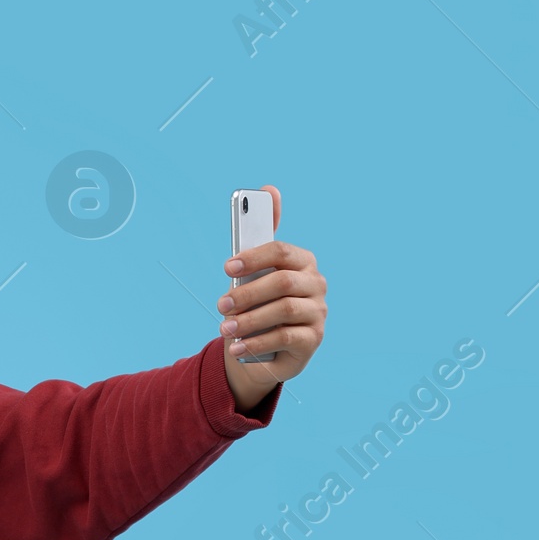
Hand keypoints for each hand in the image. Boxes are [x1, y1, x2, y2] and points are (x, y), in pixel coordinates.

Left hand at [218, 185, 326, 408]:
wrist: (266, 350)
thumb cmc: (259, 305)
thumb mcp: (254, 275)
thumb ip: (259, 239)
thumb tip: (270, 189)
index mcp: (302, 261)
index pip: (281, 251)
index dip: (254, 257)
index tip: (228, 267)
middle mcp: (315, 284)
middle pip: (282, 282)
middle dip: (247, 293)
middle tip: (220, 305)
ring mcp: (318, 311)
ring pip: (284, 310)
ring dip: (250, 319)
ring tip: (225, 328)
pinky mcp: (313, 339)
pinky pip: (285, 337)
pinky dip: (257, 342)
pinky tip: (237, 347)